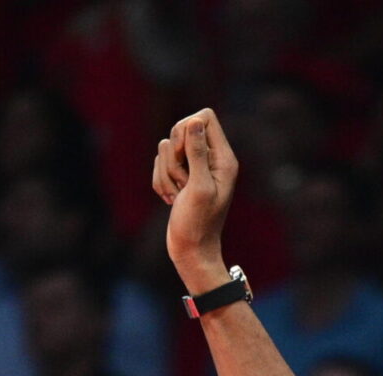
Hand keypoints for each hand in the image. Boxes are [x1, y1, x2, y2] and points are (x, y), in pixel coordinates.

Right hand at [153, 109, 239, 292]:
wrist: (192, 251)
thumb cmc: (198, 224)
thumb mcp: (198, 187)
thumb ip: (197, 153)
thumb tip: (193, 121)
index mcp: (223, 159)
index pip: (204, 117)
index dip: (187, 129)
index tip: (184, 154)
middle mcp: (210, 159)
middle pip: (181, 129)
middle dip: (173, 156)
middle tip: (183, 182)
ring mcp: (193, 167)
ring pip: (166, 148)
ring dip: (165, 173)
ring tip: (178, 195)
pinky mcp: (178, 177)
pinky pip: (159, 163)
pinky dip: (159, 181)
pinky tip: (171, 200)